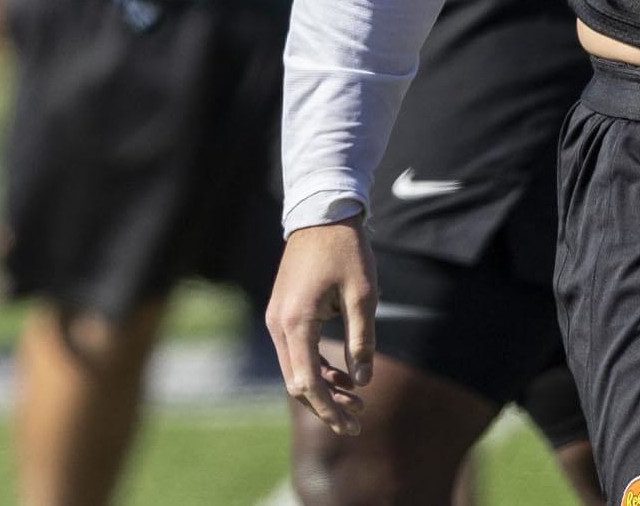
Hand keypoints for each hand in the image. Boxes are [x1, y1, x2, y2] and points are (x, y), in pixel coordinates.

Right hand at [265, 217, 375, 435]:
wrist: (321, 214)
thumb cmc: (345, 251)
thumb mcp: (363, 295)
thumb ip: (361, 340)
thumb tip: (362, 381)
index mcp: (297, 322)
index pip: (306, 382)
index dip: (328, 409)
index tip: (352, 425)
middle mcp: (278, 324)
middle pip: (296, 382)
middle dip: (326, 404)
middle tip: (359, 418)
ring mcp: (276, 318)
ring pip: (294, 369)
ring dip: (322, 388)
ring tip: (356, 400)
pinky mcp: (282, 313)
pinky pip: (294, 352)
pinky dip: (315, 368)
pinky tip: (341, 375)